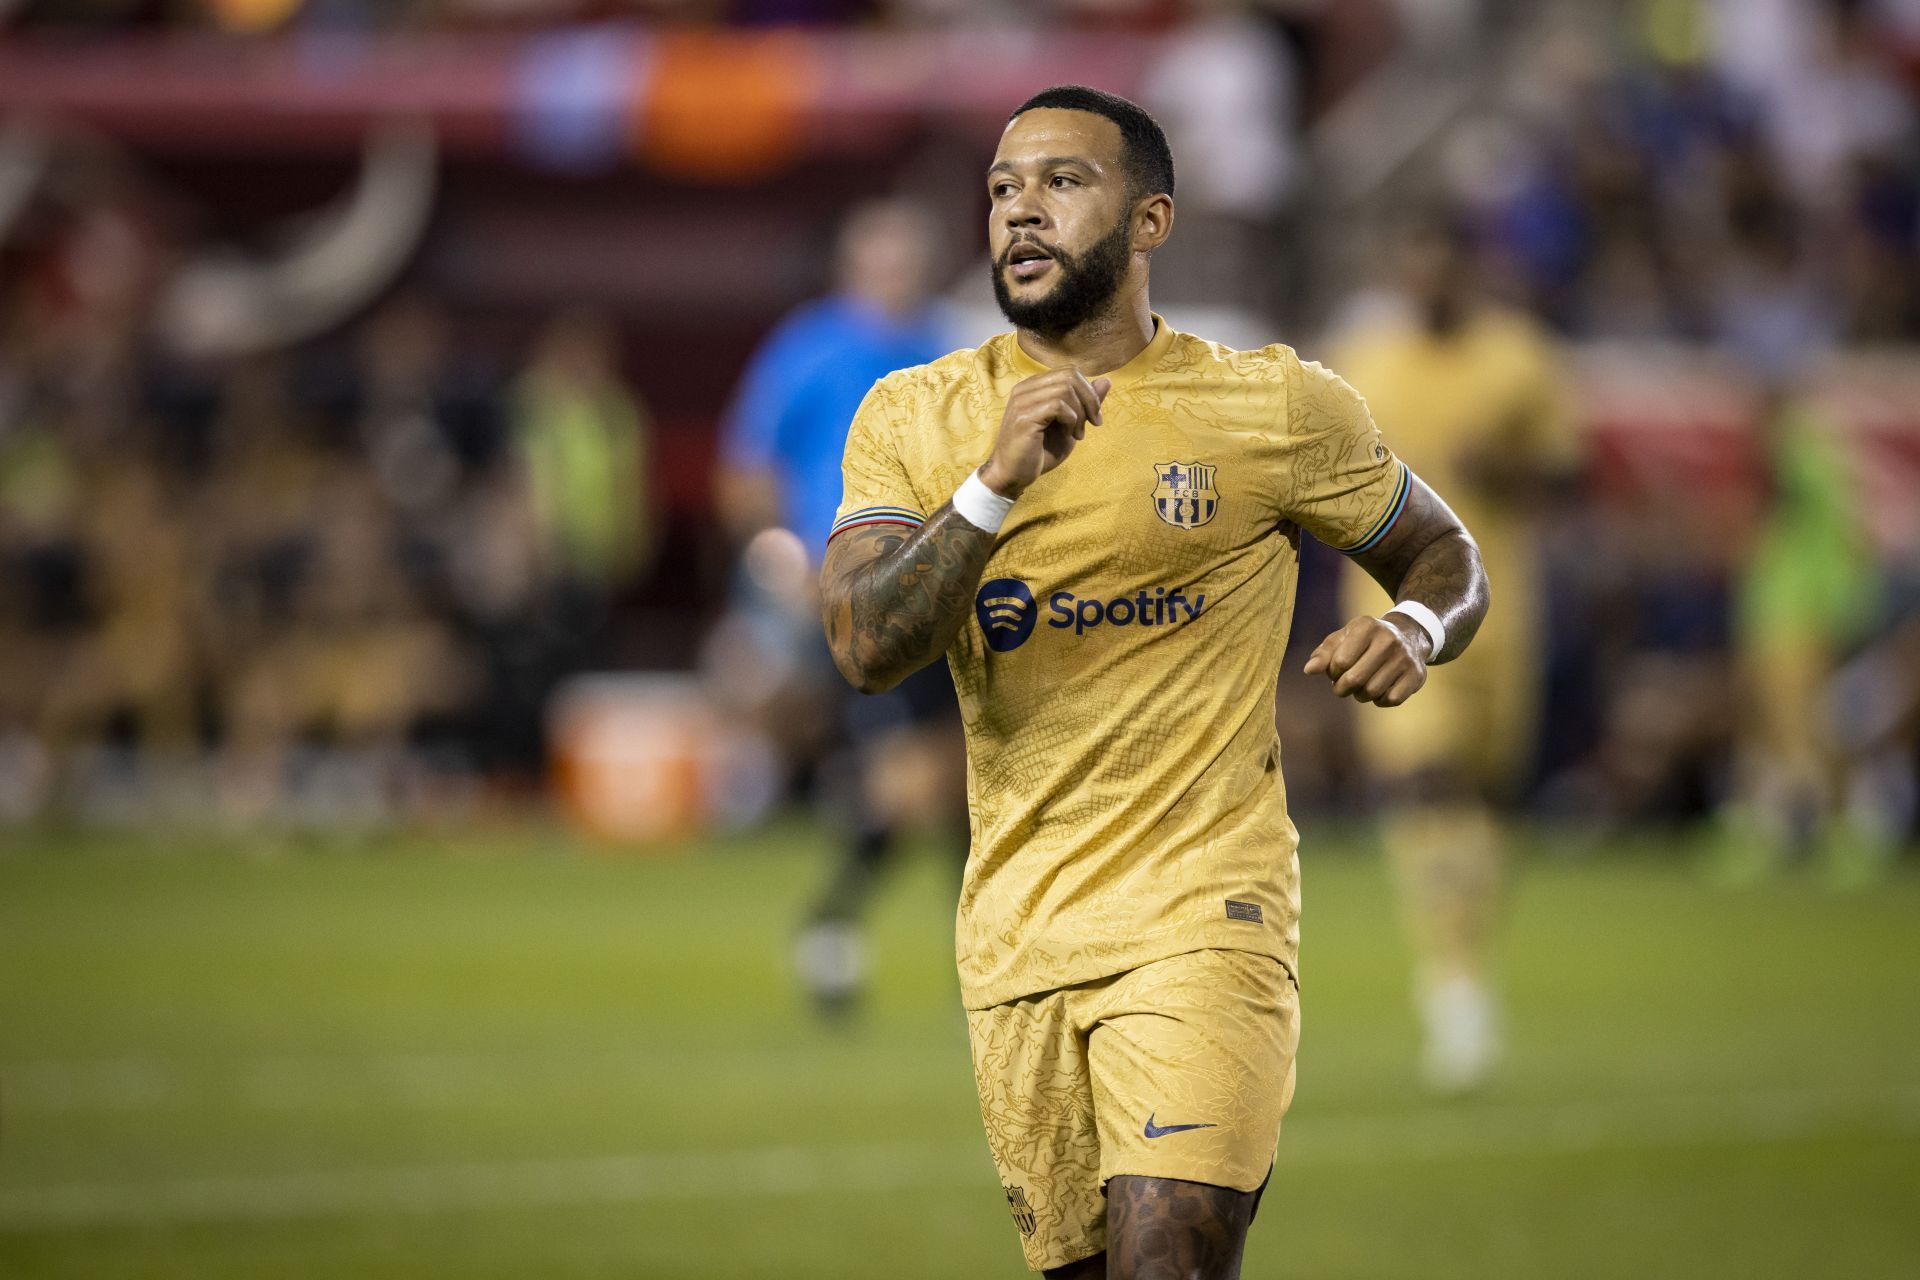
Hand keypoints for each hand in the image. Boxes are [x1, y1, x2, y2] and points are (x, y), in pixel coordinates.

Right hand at [978, 368, 1110, 497]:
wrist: (1014, 476)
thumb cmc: (1039, 452)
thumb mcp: (1070, 425)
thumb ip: (1085, 403)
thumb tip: (1106, 380)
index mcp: (1034, 386)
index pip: (1070, 371)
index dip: (1088, 391)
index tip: (1094, 417)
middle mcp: (1026, 388)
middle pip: (1070, 375)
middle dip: (1089, 400)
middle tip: (1092, 424)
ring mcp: (1022, 401)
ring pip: (1066, 389)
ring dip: (1080, 413)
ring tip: (1077, 434)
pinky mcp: (1023, 417)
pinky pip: (1057, 405)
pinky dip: (1070, 419)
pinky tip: (1068, 434)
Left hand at [1303, 615, 1428, 706]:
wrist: (1407, 637)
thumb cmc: (1365, 641)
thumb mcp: (1343, 639)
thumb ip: (1323, 654)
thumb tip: (1309, 670)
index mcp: (1366, 626)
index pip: (1340, 662)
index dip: (1332, 673)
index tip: (1335, 671)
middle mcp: (1389, 640)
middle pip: (1355, 679)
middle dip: (1342, 689)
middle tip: (1341, 687)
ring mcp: (1405, 658)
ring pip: (1372, 692)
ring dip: (1360, 695)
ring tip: (1361, 686)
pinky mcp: (1416, 675)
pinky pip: (1391, 700)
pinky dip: (1380, 701)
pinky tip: (1380, 690)